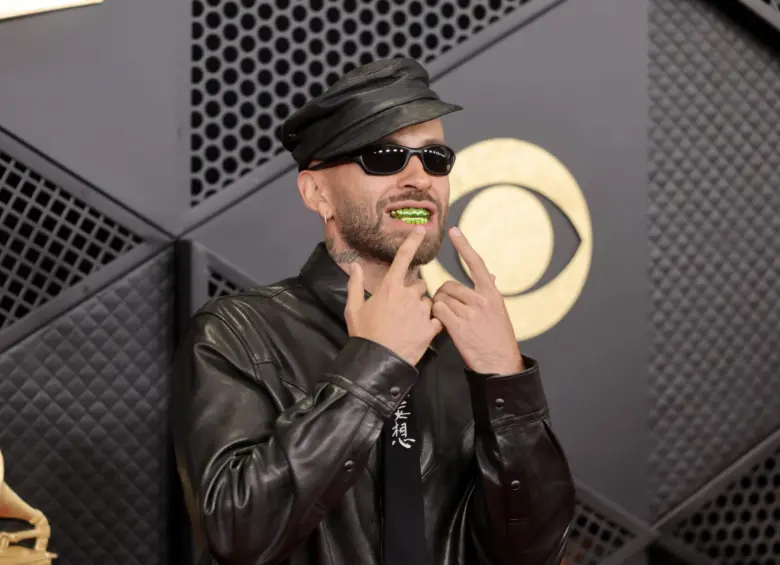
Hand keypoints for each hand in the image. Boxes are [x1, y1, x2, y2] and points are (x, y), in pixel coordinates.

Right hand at [345, 228, 442, 365]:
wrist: (377, 362)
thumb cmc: (364, 335)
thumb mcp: (353, 309)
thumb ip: (355, 285)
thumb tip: (355, 266)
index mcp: (389, 288)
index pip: (403, 258)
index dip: (411, 242)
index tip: (420, 229)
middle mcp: (408, 295)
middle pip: (418, 284)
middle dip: (412, 293)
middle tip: (401, 311)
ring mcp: (421, 311)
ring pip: (427, 302)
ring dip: (422, 309)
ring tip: (408, 325)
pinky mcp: (430, 328)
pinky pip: (437, 318)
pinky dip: (432, 322)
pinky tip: (420, 332)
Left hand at [431, 227, 523, 374]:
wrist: (500, 363)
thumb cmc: (498, 338)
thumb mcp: (498, 312)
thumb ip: (489, 293)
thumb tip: (489, 275)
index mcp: (492, 294)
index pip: (476, 263)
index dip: (464, 246)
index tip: (454, 231)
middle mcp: (482, 300)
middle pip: (449, 285)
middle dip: (443, 295)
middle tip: (446, 307)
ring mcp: (470, 313)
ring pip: (441, 298)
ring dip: (439, 307)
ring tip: (448, 319)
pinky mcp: (459, 327)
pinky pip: (438, 311)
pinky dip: (436, 316)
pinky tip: (442, 324)